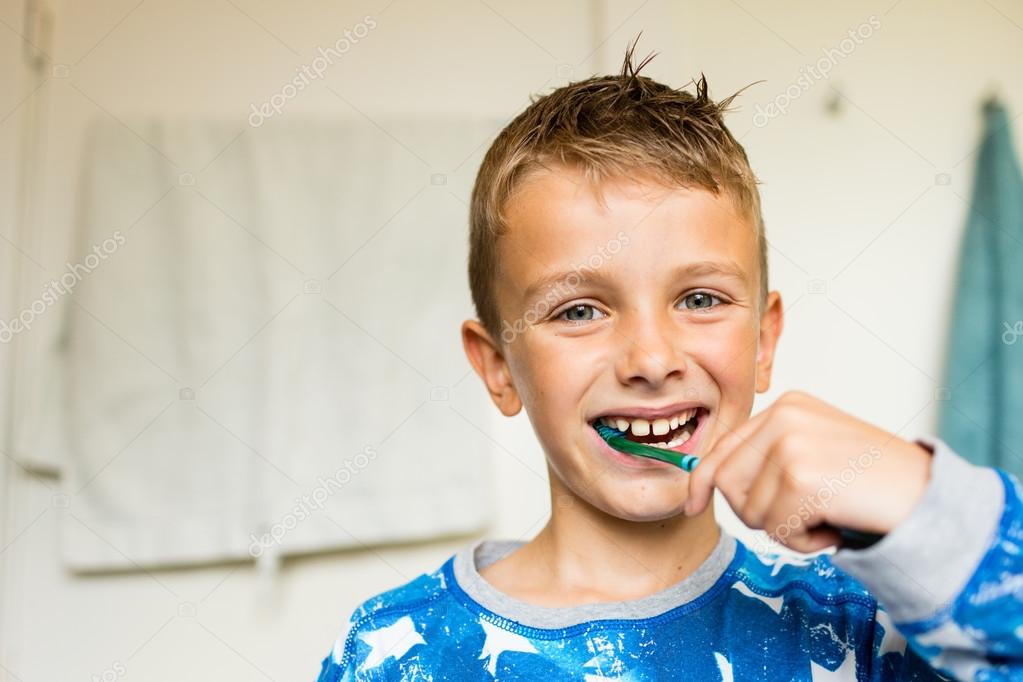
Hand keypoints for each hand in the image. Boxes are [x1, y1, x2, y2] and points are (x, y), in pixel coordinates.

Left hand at [683, 391, 932, 552]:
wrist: (928, 497)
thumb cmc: (873, 483)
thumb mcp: (815, 451)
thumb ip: (770, 457)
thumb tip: (711, 480)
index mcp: (786, 406)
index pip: (723, 446)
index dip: (703, 480)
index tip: (693, 504)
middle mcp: (784, 416)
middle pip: (727, 482)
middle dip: (757, 512)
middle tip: (804, 512)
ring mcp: (791, 444)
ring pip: (748, 511)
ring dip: (786, 529)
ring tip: (826, 514)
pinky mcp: (801, 476)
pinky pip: (775, 529)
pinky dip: (803, 541)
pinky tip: (835, 523)